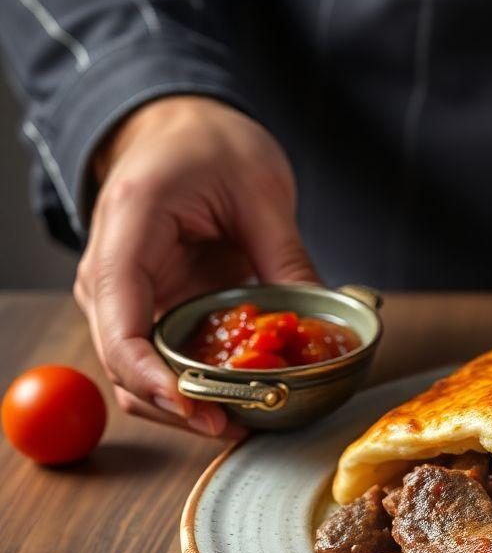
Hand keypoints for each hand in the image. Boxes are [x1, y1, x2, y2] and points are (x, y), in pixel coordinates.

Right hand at [75, 95, 317, 434]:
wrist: (181, 127)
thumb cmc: (210, 143)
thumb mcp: (261, 189)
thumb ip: (284, 256)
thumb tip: (320, 320)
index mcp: (130, 232)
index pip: (120, 325)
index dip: (152, 377)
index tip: (197, 405)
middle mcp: (111, 273)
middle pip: (123, 364)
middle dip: (177, 404)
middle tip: (238, 425)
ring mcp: (125, 297)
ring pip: (137, 373)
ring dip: (185, 404)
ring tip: (244, 420)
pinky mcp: (150, 309)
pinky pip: (162, 360)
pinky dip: (194, 385)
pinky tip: (238, 399)